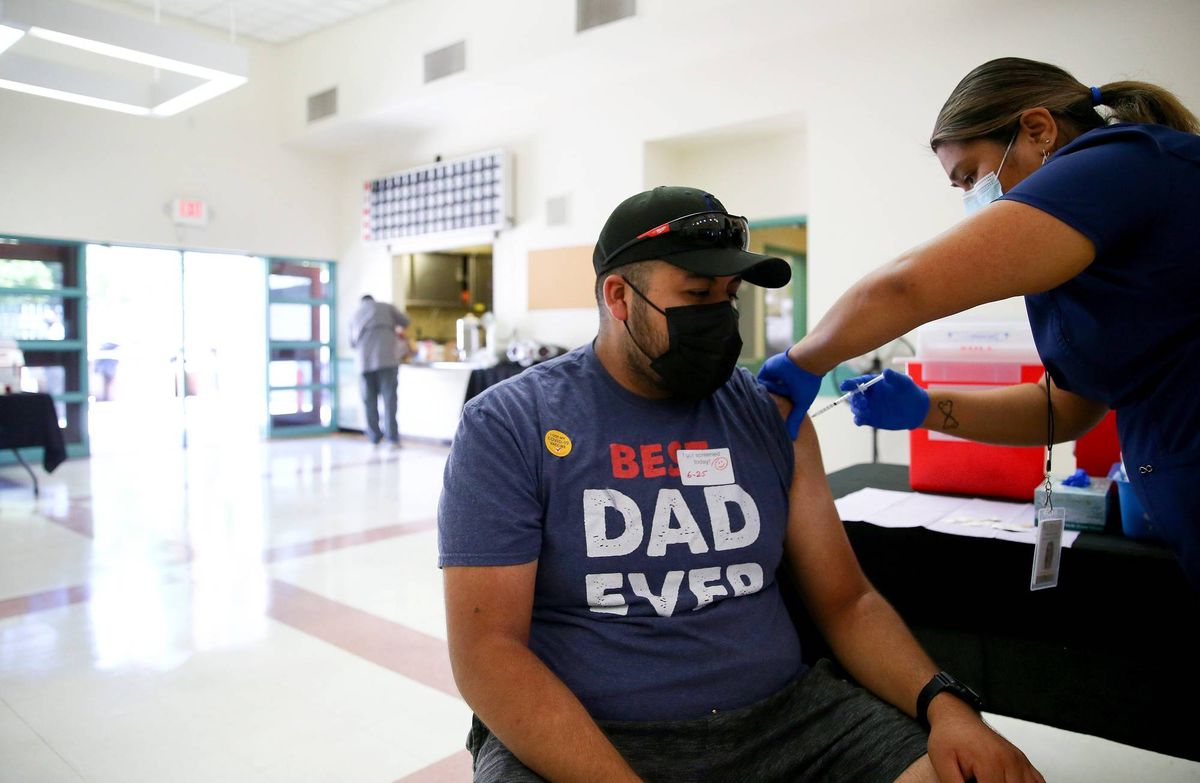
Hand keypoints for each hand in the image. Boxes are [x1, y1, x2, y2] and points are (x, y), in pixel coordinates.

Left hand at [757, 352, 822, 438]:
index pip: (776, 406)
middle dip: (765, 406)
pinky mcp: (766, 371)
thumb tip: (793, 438)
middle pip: (767, 399)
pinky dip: (758, 387)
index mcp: (788, 394)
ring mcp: (773, 378)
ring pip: (762, 390)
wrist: (805, 364)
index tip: (768, 425)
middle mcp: (780, 386)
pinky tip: (758, 395)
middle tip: (759, 418)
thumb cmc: (806, 384)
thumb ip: (795, 420)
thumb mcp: (801, 405)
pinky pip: (758, 381)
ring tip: (760, 406)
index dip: (772, 414)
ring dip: (761, 397)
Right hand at [838, 368, 929, 429]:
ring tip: (865, 409)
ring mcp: (868, 407)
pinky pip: (859, 419)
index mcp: (872, 383)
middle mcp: (867, 395)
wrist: (916, 410)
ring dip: (856, 409)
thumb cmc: (909, 391)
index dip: (849, 383)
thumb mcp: (904, 382)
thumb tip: (886, 372)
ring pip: (855, 408)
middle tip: (862, 401)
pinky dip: (858, 420)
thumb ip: (895, 377)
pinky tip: (861, 420)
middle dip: (854, 398)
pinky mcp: (870, 419)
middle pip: (853, 396)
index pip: (857, 382)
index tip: (845, 385)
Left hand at [927, 696, 1044, 782]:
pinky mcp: (1023, 761)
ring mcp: (1019, 761)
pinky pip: (1038, 781)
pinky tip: (1012, 782)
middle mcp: (1010, 761)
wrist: (956, 718)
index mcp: (990, 762)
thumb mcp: (943, 763)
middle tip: (980, 780)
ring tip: (990, 780)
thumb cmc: (949, 737)